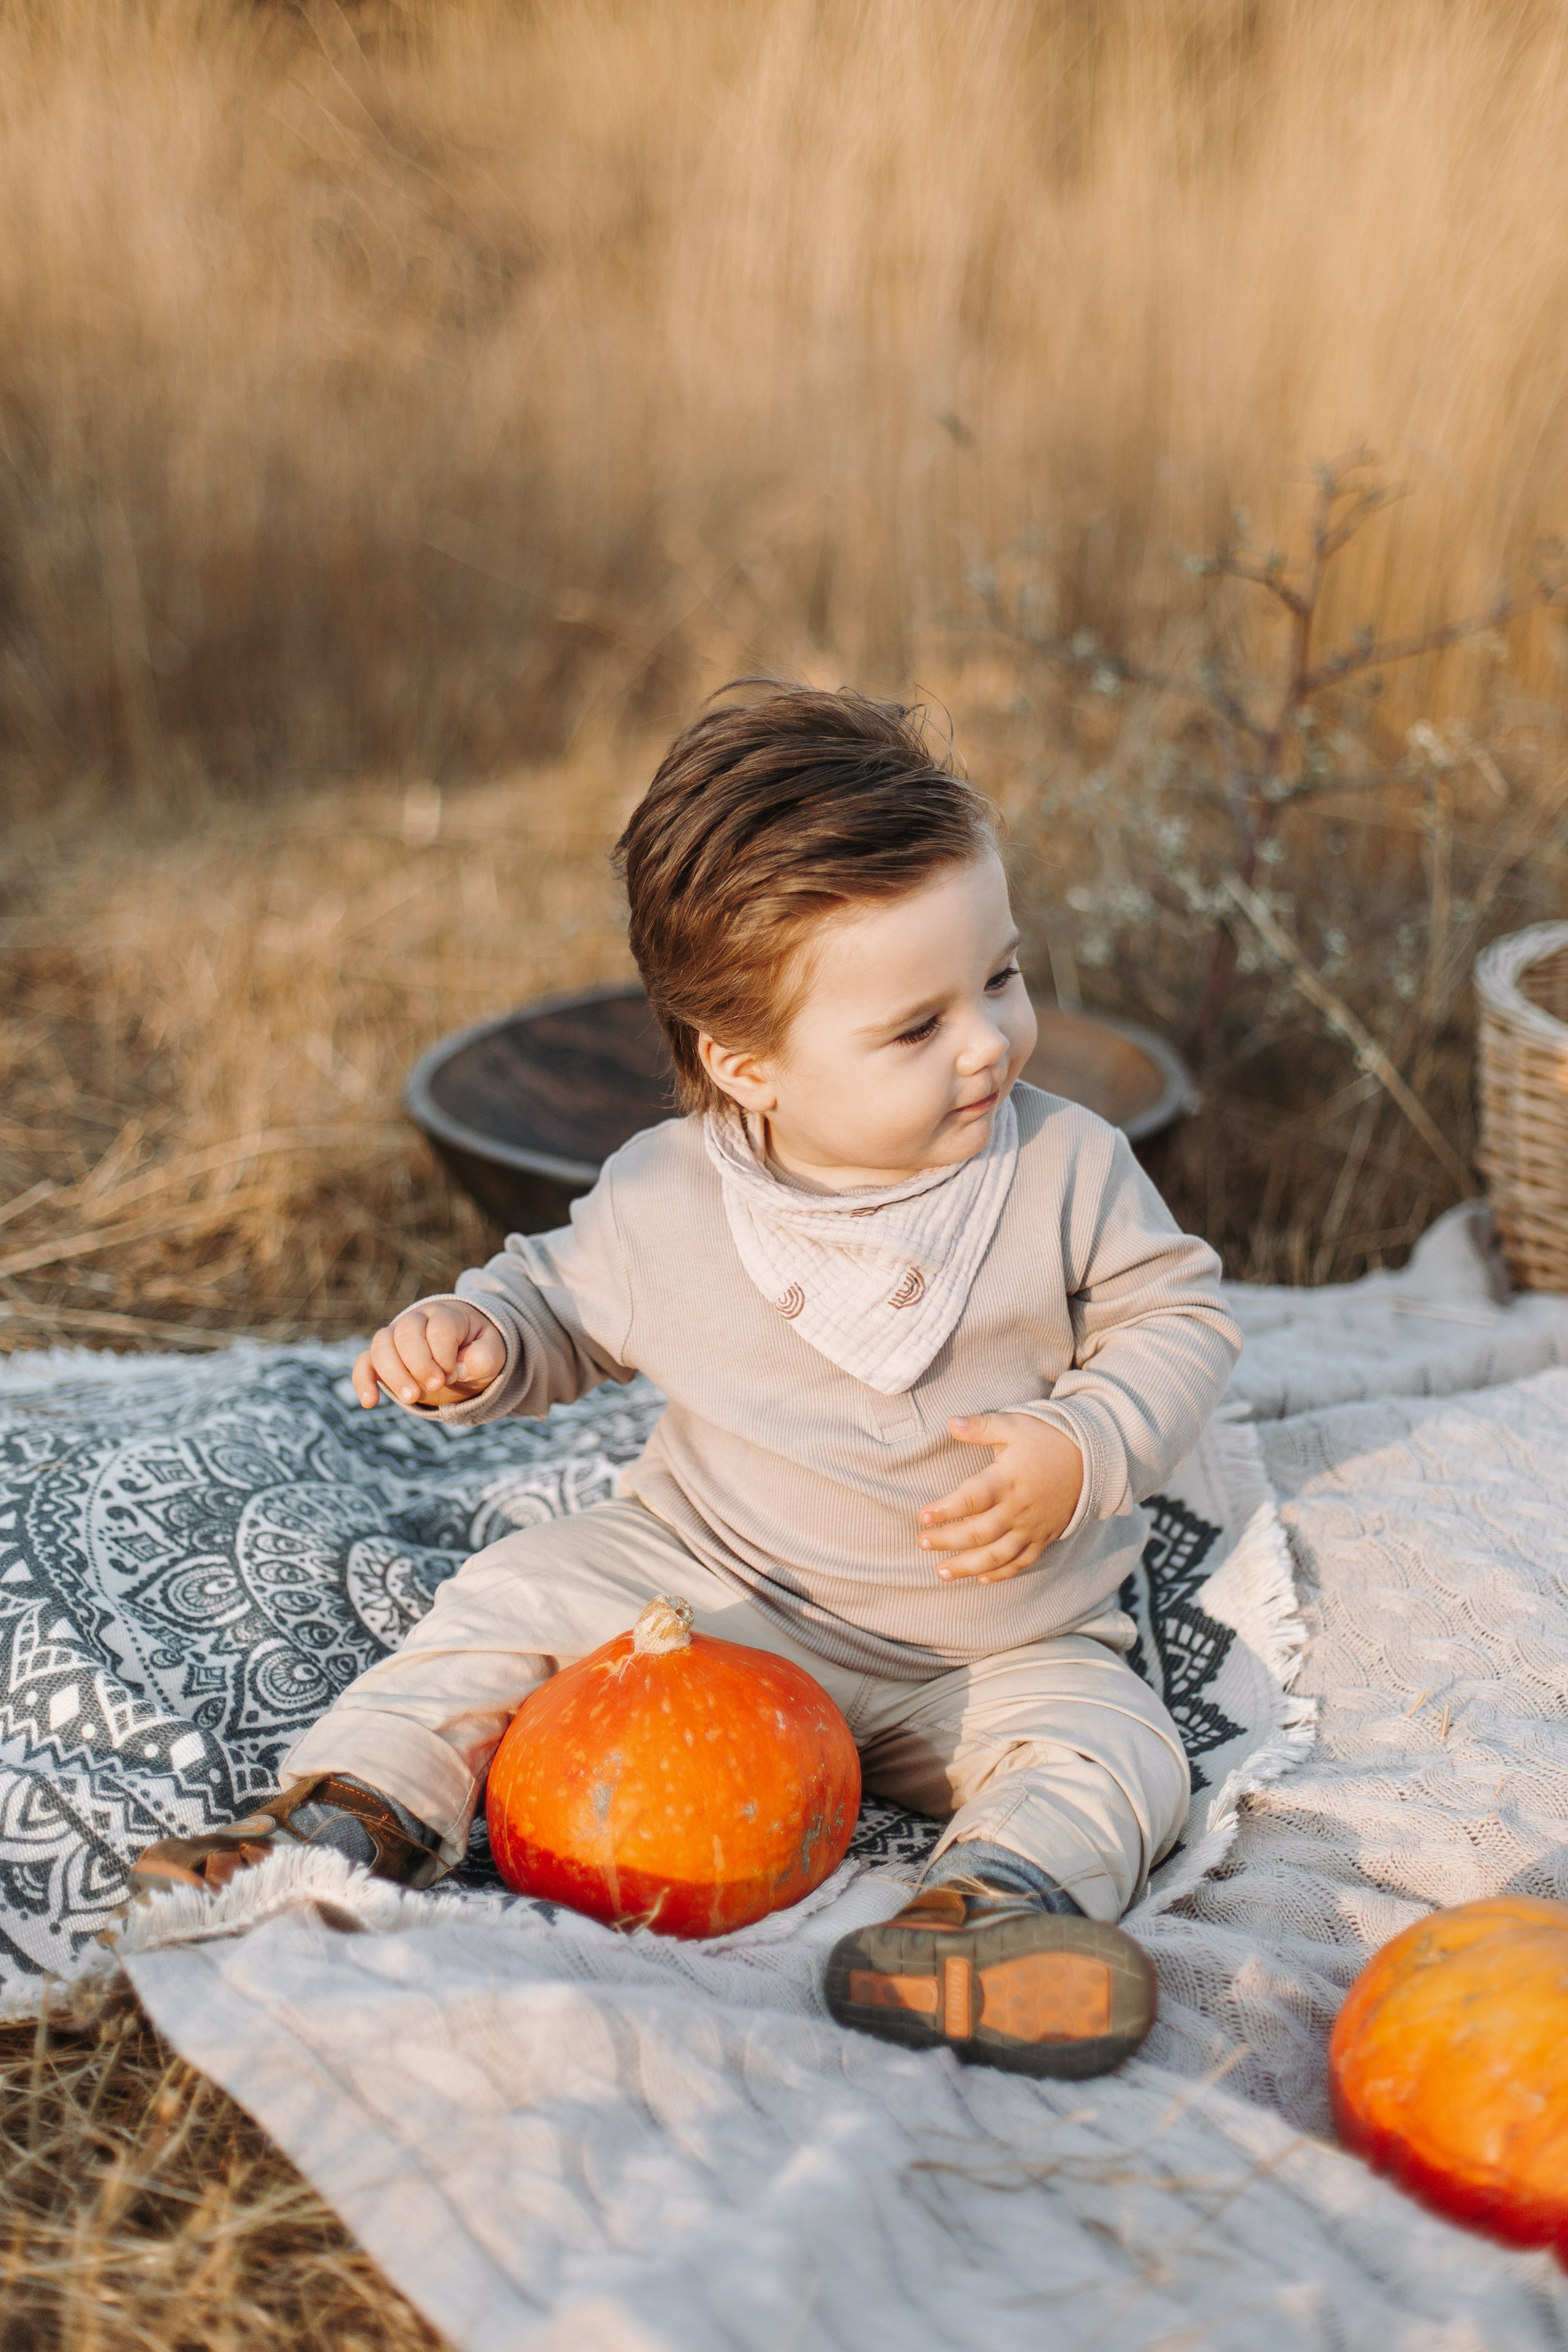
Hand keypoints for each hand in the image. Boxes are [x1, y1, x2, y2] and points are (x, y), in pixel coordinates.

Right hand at [351, 1303, 506, 1409]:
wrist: (462, 1351)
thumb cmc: (477, 1350)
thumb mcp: (492, 1353)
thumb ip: (485, 1358)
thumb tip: (459, 1369)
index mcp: (446, 1315)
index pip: (439, 1329)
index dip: (445, 1356)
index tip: (454, 1374)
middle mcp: (417, 1320)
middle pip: (406, 1333)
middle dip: (419, 1364)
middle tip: (435, 1387)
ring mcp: (396, 1336)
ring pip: (382, 1345)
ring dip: (394, 1374)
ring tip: (410, 1399)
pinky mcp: (382, 1357)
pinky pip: (364, 1363)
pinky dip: (363, 1381)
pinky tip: (370, 1402)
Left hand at [919, 1413, 1084, 1583]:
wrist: (1092, 1458)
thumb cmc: (1046, 1439)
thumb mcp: (1014, 1425)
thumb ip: (980, 1426)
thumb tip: (949, 1421)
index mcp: (1008, 1480)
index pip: (972, 1499)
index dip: (946, 1510)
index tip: (922, 1516)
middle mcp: (1019, 1508)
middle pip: (980, 1532)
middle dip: (948, 1540)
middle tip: (922, 1543)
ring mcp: (1032, 1527)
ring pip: (998, 1554)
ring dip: (968, 1566)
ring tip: (942, 1572)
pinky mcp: (1043, 1538)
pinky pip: (1022, 1562)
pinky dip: (1002, 1573)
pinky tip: (981, 1579)